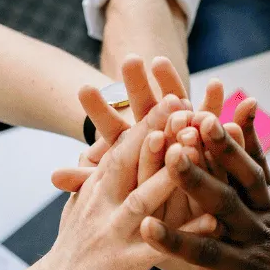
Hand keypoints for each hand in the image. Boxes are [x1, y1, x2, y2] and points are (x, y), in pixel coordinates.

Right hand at [0, 98, 183, 269]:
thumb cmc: (72, 254)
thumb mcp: (78, 208)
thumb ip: (90, 180)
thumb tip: (96, 151)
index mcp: (96, 190)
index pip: (121, 148)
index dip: (148, 121)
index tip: (175, 95)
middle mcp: (102, 205)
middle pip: (130, 162)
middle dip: (159, 132)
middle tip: (187, 105)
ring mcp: (111, 234)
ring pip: (143, 198)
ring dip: (170, 172)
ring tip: (197, 148)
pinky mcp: (121, 266)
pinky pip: (158, 247)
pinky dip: (185, 234)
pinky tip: (214, 223)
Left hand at [67, 54, 218, 184]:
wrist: (177, 208)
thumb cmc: (138, 199)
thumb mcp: (111, 191)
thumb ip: (87, 181)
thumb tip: (52, 177)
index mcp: (127, 142)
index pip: (109, 123)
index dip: (99, 108)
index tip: (82, 89)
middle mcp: (154, 127)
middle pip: (142, 104)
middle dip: (135, 84)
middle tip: (127, 61)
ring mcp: (182, 125)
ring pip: (175, 102)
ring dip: (169, 83)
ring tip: (161, 63)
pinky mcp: (209, 132)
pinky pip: (212, 116)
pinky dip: (214, 102)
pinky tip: (217, 85)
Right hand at [138, 112, 269, 269]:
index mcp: (245, 269)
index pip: (206, 254)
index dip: (176, 241)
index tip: (148, 227)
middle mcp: (258, 235)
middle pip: (224, 205)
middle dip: (197, 179)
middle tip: (174, 153)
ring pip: (246, 176)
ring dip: (225, 146)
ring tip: (204, 118)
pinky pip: (263, 163)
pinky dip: (253, 136)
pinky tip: (240, 107)